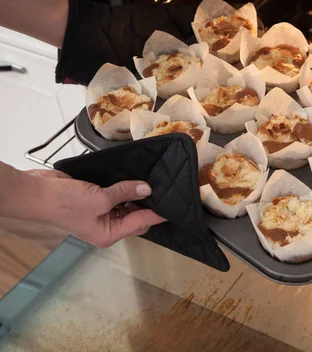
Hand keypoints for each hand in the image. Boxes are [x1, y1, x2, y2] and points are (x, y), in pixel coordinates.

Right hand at [27, 169, 165, 247]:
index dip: (158, 213)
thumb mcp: (100, 198)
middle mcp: (106, 227)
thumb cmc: (64, 203)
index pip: (141, 223)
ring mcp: (99, 214)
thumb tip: (146, 188)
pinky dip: (123, 189)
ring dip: (135, 194)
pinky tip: (133, 178)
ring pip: (126, 206)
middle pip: (135, 216)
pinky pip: (115, 196)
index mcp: (109, 234)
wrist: (37, 193)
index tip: (174, 205)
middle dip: (147, 203)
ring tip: (151, 181)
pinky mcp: (93, 200)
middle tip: (163, 188)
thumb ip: (125, 192)